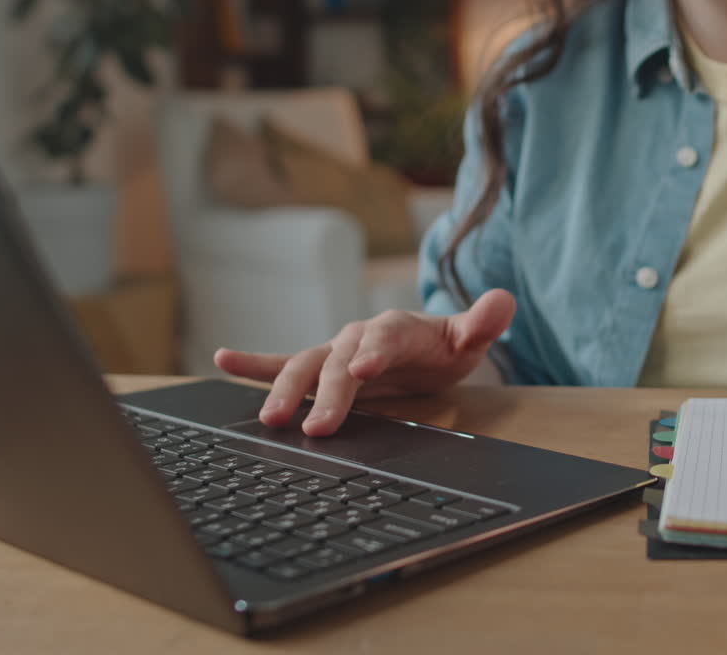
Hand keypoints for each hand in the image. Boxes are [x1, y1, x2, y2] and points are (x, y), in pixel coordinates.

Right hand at [214, 289, 515, 436]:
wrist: (427, 348)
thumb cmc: (446, 347)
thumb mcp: (470, 339)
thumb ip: (484, 322)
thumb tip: (505, 299)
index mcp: (396, 329)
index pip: (383, 339)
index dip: (372, 353)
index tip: (361, 372)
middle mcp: (359, 337)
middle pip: (340, 363)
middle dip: (328, 393)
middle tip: (316, 427)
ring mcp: (335, 351)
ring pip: (306, 366)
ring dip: (285, 389)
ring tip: (269, 417)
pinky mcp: (320, 365)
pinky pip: (282, 363)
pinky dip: (253, 362)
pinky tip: (222, 360)